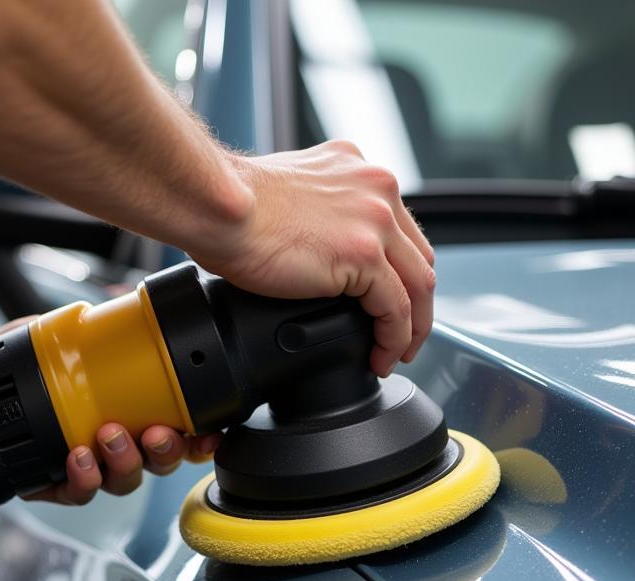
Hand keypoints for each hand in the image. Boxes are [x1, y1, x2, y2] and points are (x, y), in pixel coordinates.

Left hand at [0, 322, 220, 505]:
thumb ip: (101, 328)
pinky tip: (77, 459)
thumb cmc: (24, 362)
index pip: (178, 435)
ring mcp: (86, 468)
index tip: (205, 436)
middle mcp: (114, 446)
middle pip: (157, 464)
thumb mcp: (66, 336)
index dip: (198, 442)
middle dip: (163, 452)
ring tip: (108, 438)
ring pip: (121, 482)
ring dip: (123, 463)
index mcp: (132, 415)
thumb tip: (125, 300)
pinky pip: (77, 494)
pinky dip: (82, 480)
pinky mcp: (52, 484)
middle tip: (154, 434)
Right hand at [188, 141, 435, 377]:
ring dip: (411, 328)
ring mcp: (374, 221)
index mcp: (357, 170)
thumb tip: (309, 249)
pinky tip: (380, 356)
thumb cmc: (231, 205)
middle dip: (416, 303)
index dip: (402, 271)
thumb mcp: (289, 196)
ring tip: (395, 355)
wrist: (216, 205)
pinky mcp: (363, 255)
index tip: (391, 300)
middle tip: (402, 336)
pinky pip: (395, 309)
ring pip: (418, 285)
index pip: (399, 228)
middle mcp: (376, 189)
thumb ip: (314, 213)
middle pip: (418, 257)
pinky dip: (393, 339)